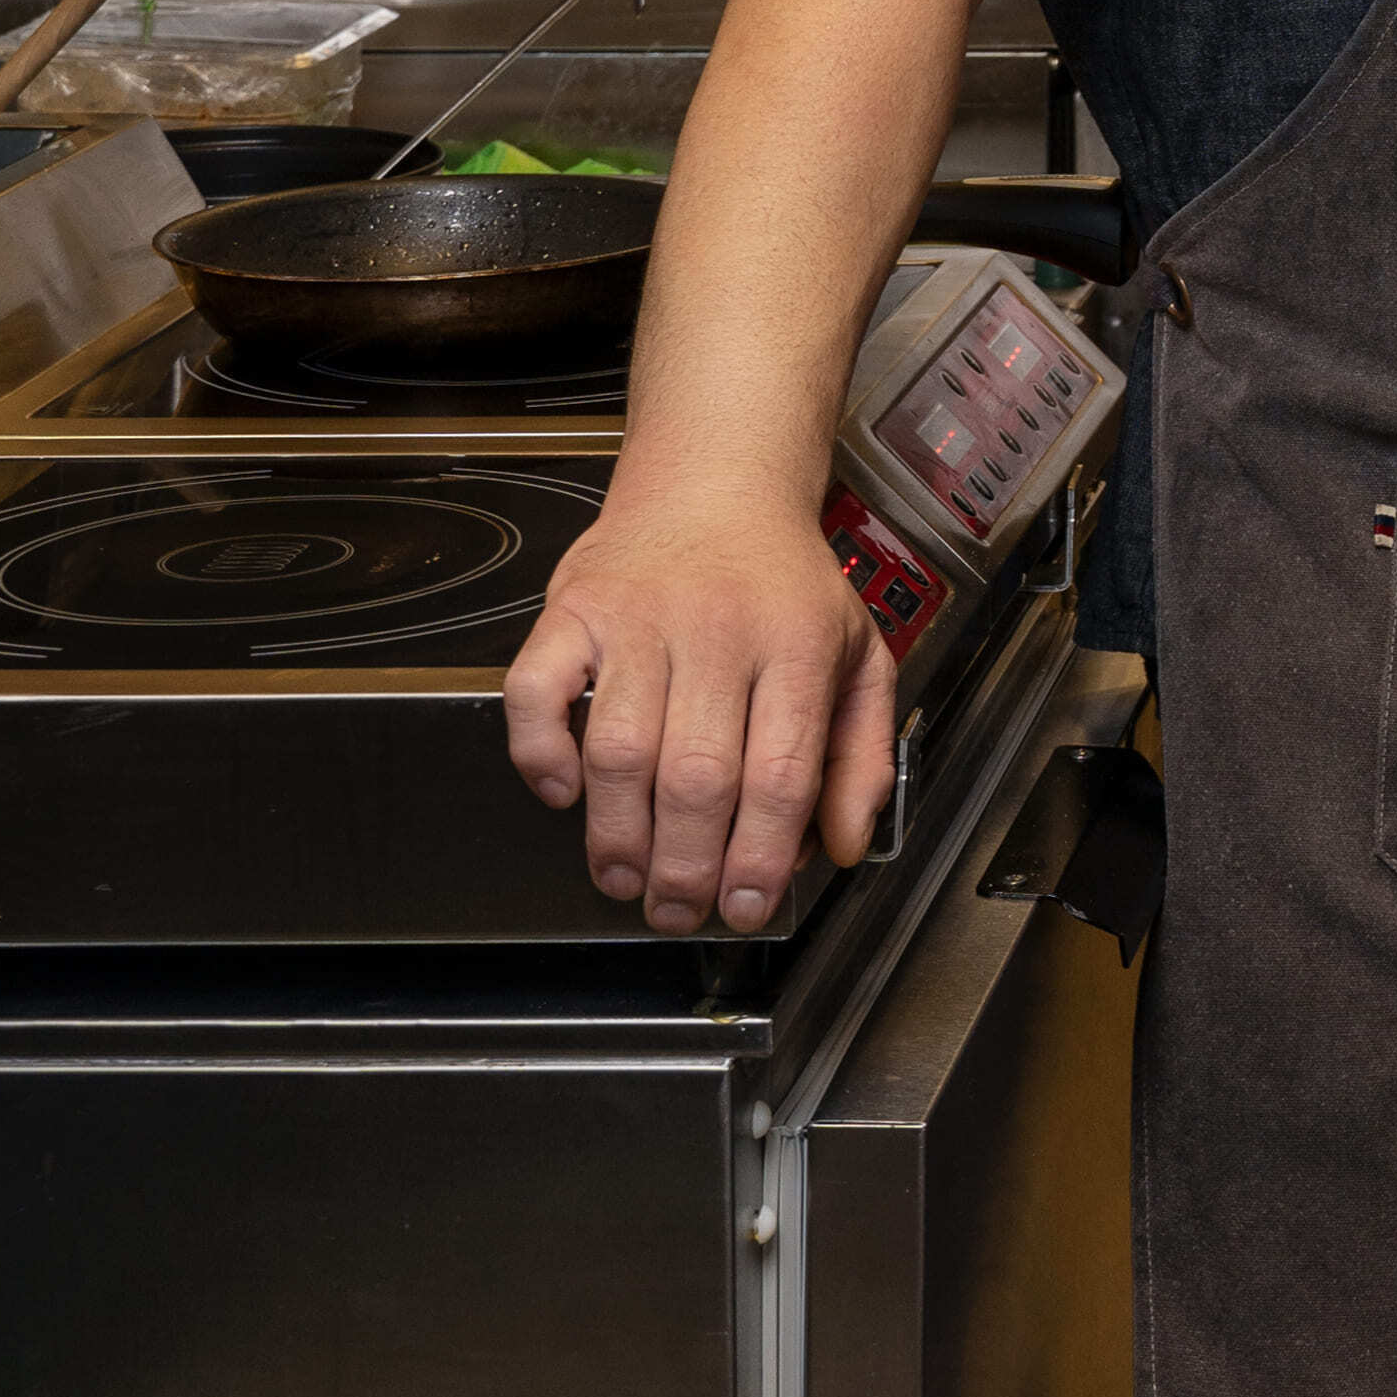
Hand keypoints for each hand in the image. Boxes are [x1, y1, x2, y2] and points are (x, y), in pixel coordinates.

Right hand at [500, 497, 894, 933]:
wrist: (717, 484)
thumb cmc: (784, 582)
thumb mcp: (857, 654)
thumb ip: (861, 755)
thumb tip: (842, 847)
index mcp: (797, 644)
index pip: (781, 772)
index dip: (760, 855)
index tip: (747, 907)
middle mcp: (718, 629)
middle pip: (695, 775)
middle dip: (684, 866)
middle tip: (677, 911)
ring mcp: (638, 618)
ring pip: (618, 749)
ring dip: (615, 834)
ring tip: (625, 879)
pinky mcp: (573, 610)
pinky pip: (535, 693)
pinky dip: (539, 753)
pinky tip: (562, 793)